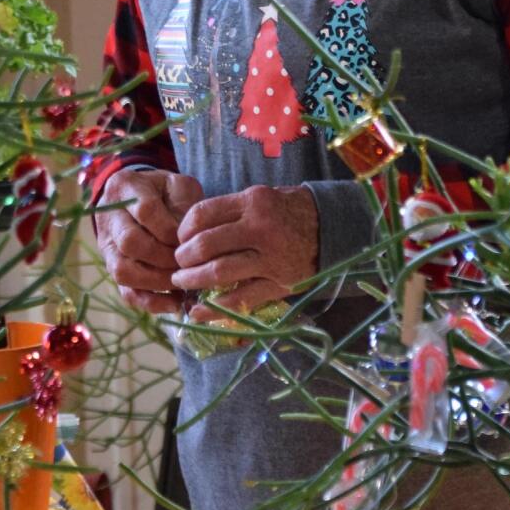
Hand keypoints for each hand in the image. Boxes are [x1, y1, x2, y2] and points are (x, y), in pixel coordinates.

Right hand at [94, 169, 203, 313]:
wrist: (138, 195)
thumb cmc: (164, 191)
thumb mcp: (178, 185)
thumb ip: (185, 205)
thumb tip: (191, 241)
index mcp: (125, 187)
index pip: (145, 210)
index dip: (170, 229)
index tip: (191, 240)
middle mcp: (109, 217)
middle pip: (130, 243)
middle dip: (164, 257)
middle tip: (189, 264)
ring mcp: (107, 246)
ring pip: (123, 270)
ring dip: (157, 282)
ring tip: (183, 284)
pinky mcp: (114, 269)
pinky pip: (125, 292)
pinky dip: (150, 302)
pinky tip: (175, 304)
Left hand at [171, 184, 318, 320]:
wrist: (331, 228)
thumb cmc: (288, 212)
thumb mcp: (261, 198)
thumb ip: (230, 211)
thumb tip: (191, 231)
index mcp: (253, 202)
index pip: (203, 214)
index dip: (184, 229)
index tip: (179, 239)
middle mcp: (260, 229)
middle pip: (206, 245)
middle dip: (184, 258)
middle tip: (177, 264)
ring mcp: (271, 259)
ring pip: (219, 272)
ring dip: (193, 280)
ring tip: (182, 283)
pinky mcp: (279, 284)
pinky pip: (240, 299)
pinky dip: (214, 308)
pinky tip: (199, 311)